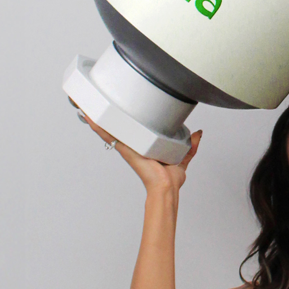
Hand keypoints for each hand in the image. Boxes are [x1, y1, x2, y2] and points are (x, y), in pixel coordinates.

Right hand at [78, 112, 202, 193]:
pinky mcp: (125, 148)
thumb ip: (191, 145)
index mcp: (146, 145)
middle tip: (99, 103)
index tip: (122, 109)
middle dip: (109, 117)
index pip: (134, 130)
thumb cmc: (170, 178)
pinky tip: (89, 117)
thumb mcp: (184, 156)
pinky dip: (98, 126)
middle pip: (119, 128)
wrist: (166, 186)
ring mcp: (128, 146)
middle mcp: (135, 145)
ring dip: (99, 118)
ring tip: (89, 105)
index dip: (126, 121)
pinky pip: (109, 136)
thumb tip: (199, 134)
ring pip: (110, 130)